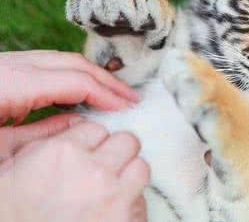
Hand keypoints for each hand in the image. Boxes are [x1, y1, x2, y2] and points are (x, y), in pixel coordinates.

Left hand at [0, 50, 139, 124]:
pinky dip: (75, 74)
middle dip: (110, 81)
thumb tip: (80, 123)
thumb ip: (42, 133)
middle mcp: (16, 65)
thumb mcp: (0, 144)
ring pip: (66, 59)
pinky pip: (51, 63)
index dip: (107, 95)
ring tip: (115, 94)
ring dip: (95, 75)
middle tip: (134, 99)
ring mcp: (12, 62)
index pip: (77, 82)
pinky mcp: (8, 66)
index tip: (128, 109)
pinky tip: (83, 92)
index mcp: (16, 83)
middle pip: (77, 64)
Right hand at [0, 120, 149, 221]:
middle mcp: (93, 170)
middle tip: (105, 167)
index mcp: (61, 153)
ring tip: (112, 189)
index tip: (87, 153)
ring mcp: (114, 197)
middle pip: (127, 141)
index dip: (92, 142)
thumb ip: (46, 144)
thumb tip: (75, 128)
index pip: (96, 128)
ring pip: (141, 167)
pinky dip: (131, 205)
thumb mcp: (12, 172)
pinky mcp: (127, 221)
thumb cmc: (11, 215)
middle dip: (117, 152)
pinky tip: (113, 213)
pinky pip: (142, 201)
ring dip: (129, 176)